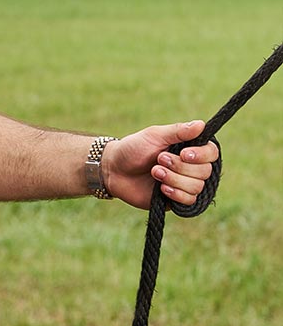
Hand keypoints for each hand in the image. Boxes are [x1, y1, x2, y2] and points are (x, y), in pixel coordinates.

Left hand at [102, 121, 218, 210]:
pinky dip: (175, 194)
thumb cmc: (133, 148)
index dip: (202, 155)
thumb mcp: (154, 135)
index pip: (211, 153)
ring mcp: (184, 184)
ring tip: (154, 172)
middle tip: (159, 159)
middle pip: (205, 171)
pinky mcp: (176, 199)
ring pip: (197, 187)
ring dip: (174, 179)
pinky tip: (161, 189)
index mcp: (189, 149)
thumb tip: (201, 124)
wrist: (114, 170)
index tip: (184, 153)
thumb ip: (178, 131)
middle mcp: (190, 167)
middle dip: (180, 167)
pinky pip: (189, 201)